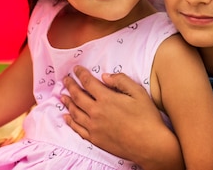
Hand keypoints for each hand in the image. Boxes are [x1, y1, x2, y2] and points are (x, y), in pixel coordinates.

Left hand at [61, 66, 179, 166]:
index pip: (88, 83)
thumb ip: (121, 81)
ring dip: (67, 102)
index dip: (80, 74)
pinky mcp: (95, 139)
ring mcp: (94, 127)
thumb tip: (104, 76)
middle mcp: (97, 112)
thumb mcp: (138, 92)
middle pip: (78, 96)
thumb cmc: (147, 117)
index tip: (75, 69)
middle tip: (65, 80)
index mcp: (107, 99)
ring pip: (75, 112)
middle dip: (70, 86)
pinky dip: (70, 121)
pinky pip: (77, 129)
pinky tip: (67, 117)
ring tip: (63, 96)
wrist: (149, 144)